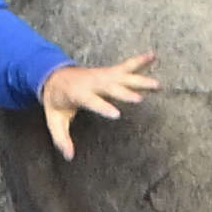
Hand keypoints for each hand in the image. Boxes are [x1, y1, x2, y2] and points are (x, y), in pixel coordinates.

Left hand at [41, 54, 159, 159]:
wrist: (54, 76)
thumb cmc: (56, 100)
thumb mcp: (54, 120)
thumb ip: (61, 138)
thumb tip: (69, 156)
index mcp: (77, 93)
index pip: (91, 100)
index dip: (103, 106)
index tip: (117, 114)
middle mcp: (92, 82)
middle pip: (110, 87)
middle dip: (124, 93)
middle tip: (139, 99)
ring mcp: (102, 76)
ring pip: (122, 77)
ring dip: (140, 80)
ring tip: (158, 84)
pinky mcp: (109, 72)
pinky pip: (126, 65)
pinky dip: (140, 60)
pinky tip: (153, 55)